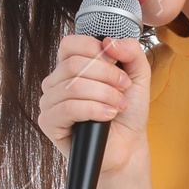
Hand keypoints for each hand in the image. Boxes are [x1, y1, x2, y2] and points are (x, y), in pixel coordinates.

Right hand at [37, 33, 151, 181]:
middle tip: (123, 89)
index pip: (70, 44)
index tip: (116, 64)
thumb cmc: (128, 113)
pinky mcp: (49, 122)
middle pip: (74, 65)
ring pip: (73, 87)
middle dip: (107, 76)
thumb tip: (109, 42)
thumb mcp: (138, 76)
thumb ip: (131, 51)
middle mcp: (56, 82)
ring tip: (119, 105)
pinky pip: (68, 108)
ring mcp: (50, 102)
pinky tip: (108, 116)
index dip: (95, 50)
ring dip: (104, 95)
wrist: (128, 146)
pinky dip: (94, 110)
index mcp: (71, 67)